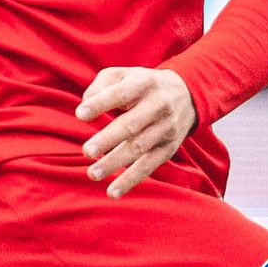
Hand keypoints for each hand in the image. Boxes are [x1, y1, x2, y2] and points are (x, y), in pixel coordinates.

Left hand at [74, 64, 197, 197]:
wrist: (187, 94)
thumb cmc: (142, 85)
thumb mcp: (125, 74)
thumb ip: (101, 85)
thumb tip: (85, 105)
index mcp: (144, 83)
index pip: (121, 93)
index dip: (100, 103)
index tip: (80, 114)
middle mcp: (158, 106)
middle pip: (132, 125)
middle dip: (108, 139)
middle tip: (87, 151)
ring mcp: (165, 128)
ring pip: (139, 148)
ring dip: (115, 163)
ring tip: (93, 173)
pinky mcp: (168, 148)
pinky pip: (149, 166)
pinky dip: (131, 180)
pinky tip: (112, 192)